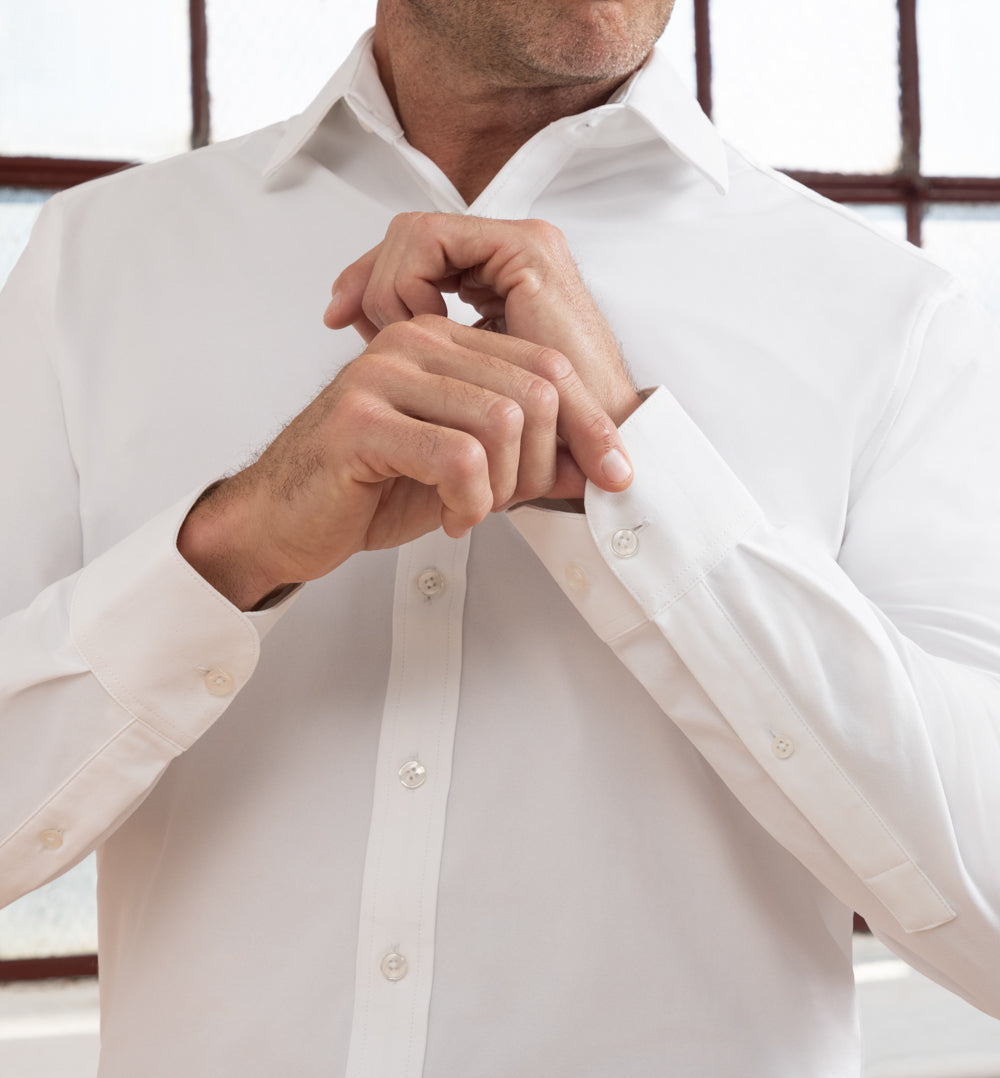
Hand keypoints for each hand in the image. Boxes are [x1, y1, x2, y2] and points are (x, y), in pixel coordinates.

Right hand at [177, 316, 632, 608]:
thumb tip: (595, 468)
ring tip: (475, 508)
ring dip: (503, 485)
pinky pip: (457, 455)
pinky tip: (453, 518)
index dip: (588, 427)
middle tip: (508, 501)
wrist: (284, 519)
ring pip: (500, 420)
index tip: (611, 474)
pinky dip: (470, 500)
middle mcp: (414, 344)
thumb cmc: (368, 488)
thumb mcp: (466, 470)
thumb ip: (525, 457)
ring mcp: (383, 375)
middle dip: (539, 463)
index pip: (545, 366)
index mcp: (442, 342)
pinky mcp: (361, 419)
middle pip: (533, 391)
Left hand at [323, 213, 642, 426]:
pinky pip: (428, 243)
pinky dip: (407, 285)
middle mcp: (512, 251)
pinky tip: (424, 331)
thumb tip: (364, 324)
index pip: (417, 253)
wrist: (600, 445)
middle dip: (367, 278)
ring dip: (389, 290)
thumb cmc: (541, 426)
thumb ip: (426, 345)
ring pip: (411, 235)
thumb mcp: (463, 380)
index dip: (370, 279)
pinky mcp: (526, 252)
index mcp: (502, 273)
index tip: (339, 317)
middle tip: (345, 322)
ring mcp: (523, 246)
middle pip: (408, 237)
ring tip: (405, 342)